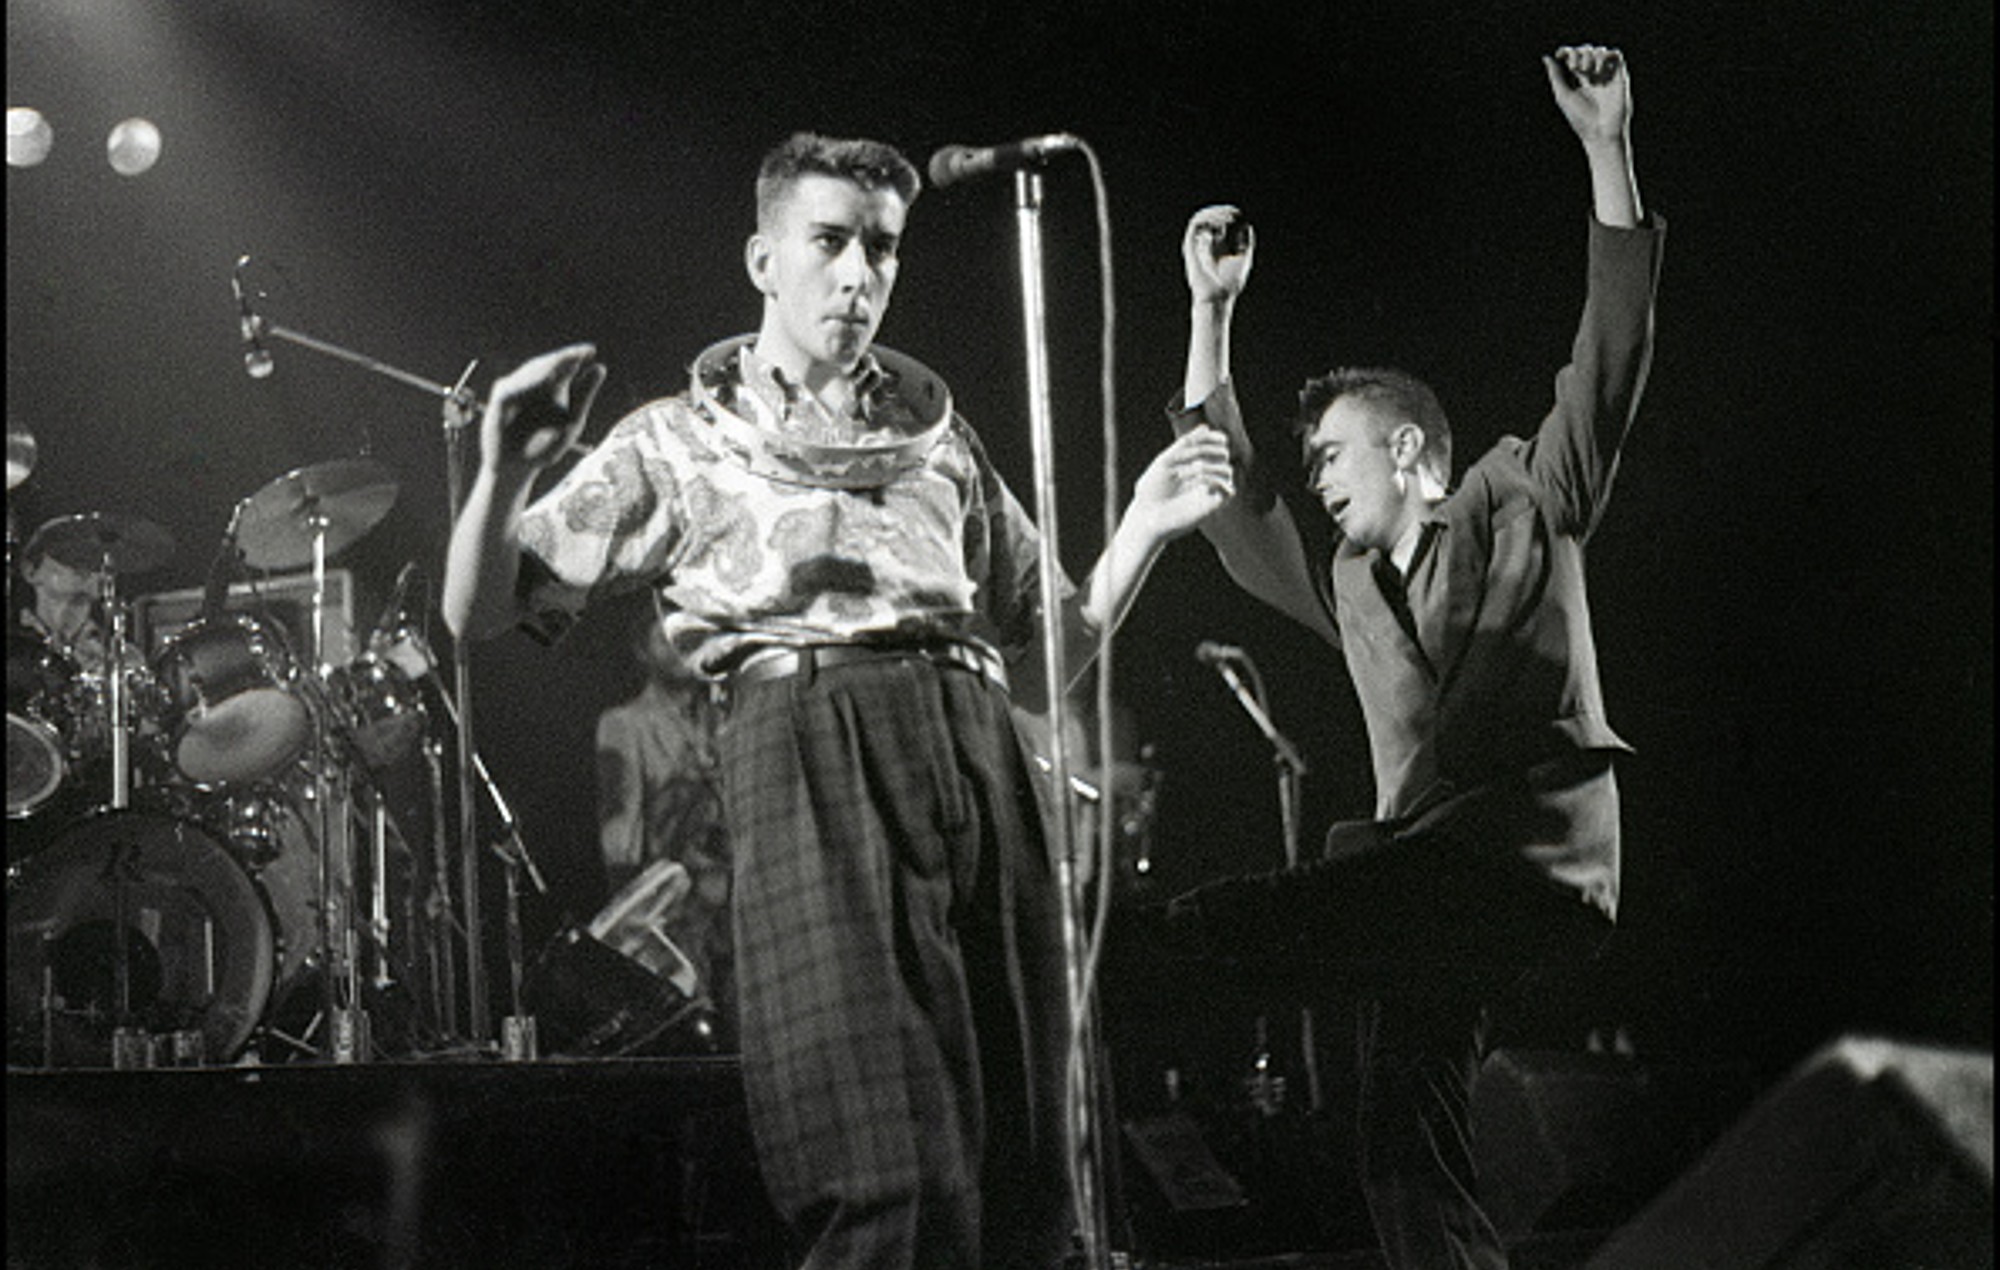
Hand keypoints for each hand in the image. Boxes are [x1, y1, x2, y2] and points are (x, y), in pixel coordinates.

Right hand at [481, 343, 607, 474]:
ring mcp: (515, 391)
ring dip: (547, 366)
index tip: (591, 350)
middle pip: (547, 365)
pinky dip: (525, 383)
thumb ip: (584, 394)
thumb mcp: (573, 421)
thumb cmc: (547, 445)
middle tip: (579, 354)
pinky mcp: (500, 402)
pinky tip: (541, 378)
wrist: (521, 468)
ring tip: (564, 362)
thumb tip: (601, 367)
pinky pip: (511, 389)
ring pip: (529, 373)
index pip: (564, 366)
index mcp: (552, 387)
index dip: (575, 356)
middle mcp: (532, 384)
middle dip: (563, 359)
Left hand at [1131, 425, 1235, 538]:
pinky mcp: (1212, 505)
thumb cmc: (1152, 490)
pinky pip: (1228, 489)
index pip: (1211, 445)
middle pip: (1222, 455)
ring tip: (1195, 469)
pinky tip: (1201, 481)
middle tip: (1193, 456)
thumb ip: (1185, 444)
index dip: (1214, 438)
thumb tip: (1206, 427)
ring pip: (1227, 470)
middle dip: (1210, 450)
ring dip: (1212, 465)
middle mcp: (1201, 476)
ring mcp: (1207, 490)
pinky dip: (1217, 480)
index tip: (1212, 435)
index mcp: (1190, 464)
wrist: (1148, 517)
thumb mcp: (1165, 460)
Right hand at [1182, 204, 1253, 306]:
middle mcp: (1206, 243)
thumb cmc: (1230, 283)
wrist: (1218, 296)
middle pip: (1210, 217)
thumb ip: (1244, 241)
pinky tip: (1221, 222)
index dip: (1228, 214)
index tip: (1239, 215)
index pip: (1219, 222)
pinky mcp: (1191, 246)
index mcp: (1217, 246)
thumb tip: (1246, 223)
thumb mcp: (1242, 257)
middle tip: (1233, 213)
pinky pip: (1196, 224)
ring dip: (1214, 213)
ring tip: (1227, 217)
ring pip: (1201, 218)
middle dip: (1222, 211)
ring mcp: (1198, 244)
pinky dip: (1208, 218)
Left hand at [1544, 44, 1632, 145]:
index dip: (1566, 51)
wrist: (1600, 132)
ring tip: (1587, 71)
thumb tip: (1546, 57)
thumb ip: (1555, 76)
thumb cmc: (1580, 119)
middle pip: (1585, 50)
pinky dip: (1604, 56)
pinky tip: (1597, 70)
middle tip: (1575, 68)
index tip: (1560, 55)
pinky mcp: (1619, 76)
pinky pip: (1615, 54)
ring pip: (1599, 50)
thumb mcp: (1563, 96)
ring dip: (1590, 56)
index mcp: (1578, 80)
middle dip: (1578, 53)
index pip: (1573, 57)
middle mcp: (1593, 76)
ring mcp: (1607, 75)